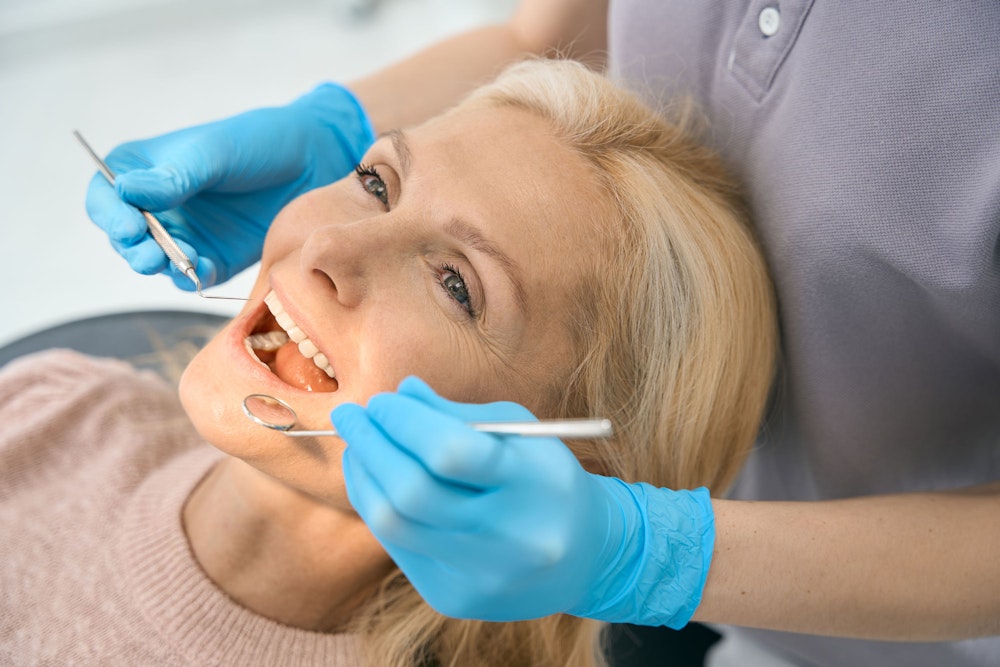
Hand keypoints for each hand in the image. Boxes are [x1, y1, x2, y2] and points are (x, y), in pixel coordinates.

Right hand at [85, 83, 373, 288]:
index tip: (128, 227)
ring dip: (162, 267)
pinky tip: (203, 270)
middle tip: (150, 257)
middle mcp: (157, 206)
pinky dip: (192, 277)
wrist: (311, 162)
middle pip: (125, 237)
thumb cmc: (257, 144)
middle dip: (133, 249)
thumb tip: (125, 190)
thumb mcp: (214, 153)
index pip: (107, 196)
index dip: (110, 215)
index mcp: (144, 170)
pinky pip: (191, 275)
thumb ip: (174, 176)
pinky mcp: (213, 257)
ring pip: (156, 261)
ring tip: (180, 263)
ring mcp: (184, 234)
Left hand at [332, 377, 715, 626]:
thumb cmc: (546, 478)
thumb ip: (457, 414)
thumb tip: (399, 395)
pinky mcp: (455, 598)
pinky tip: (375, 480)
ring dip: (363, 476)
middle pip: (412, 493)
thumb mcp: (519, 433)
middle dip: (370, 444)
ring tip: (357, 445)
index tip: (381, 400)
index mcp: (534, 485)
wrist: (586, 556)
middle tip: (351, 415)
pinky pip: (398, 547)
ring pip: (394, 525)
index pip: (451, 452)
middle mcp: (509, 538)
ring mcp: (480, 575)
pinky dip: (377, 506)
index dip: (404, 422)